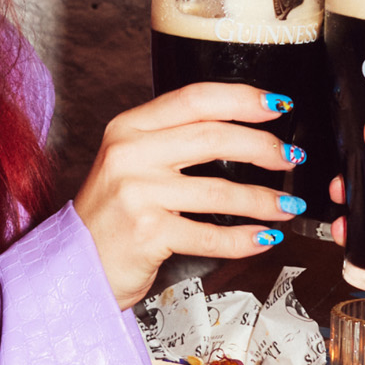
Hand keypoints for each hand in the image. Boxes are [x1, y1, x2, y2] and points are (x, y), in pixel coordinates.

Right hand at [74, 82, 303, 306]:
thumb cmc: (111, 216)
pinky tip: (264, 237)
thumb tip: (238, 131)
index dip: (243, 98)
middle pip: (213, 137)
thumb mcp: (130, 163)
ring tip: (287, 205)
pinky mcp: (148, 233)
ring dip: (262, 199)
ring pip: (218, 189)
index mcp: (129, 127)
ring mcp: (137, 193)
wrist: (74, 265)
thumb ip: (171, 141)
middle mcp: (130, 154)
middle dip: (263, 147)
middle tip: (290, 158)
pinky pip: (210, 234)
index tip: (277, 105)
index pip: (195, 99)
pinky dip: (244, 238)